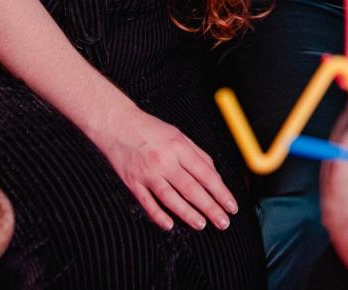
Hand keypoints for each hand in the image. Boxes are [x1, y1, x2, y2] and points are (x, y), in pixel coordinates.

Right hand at [95, 108, 237, 231]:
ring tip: (202, 224)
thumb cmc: (150, 129)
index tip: (231, 205)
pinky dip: (158, 215)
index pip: (206, 174)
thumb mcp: (178, 135)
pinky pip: (147, 202)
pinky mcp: (132, 182)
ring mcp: (147, 173)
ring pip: (171, 198)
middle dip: (210, 207)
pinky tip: (169, 224)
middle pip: (191, 189)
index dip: (221, 192)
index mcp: (179, 147)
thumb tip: (214, 176)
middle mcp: (164, 160)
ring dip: (188, 214)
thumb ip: (197, 155)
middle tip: (223, 222)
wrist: (116, 123)